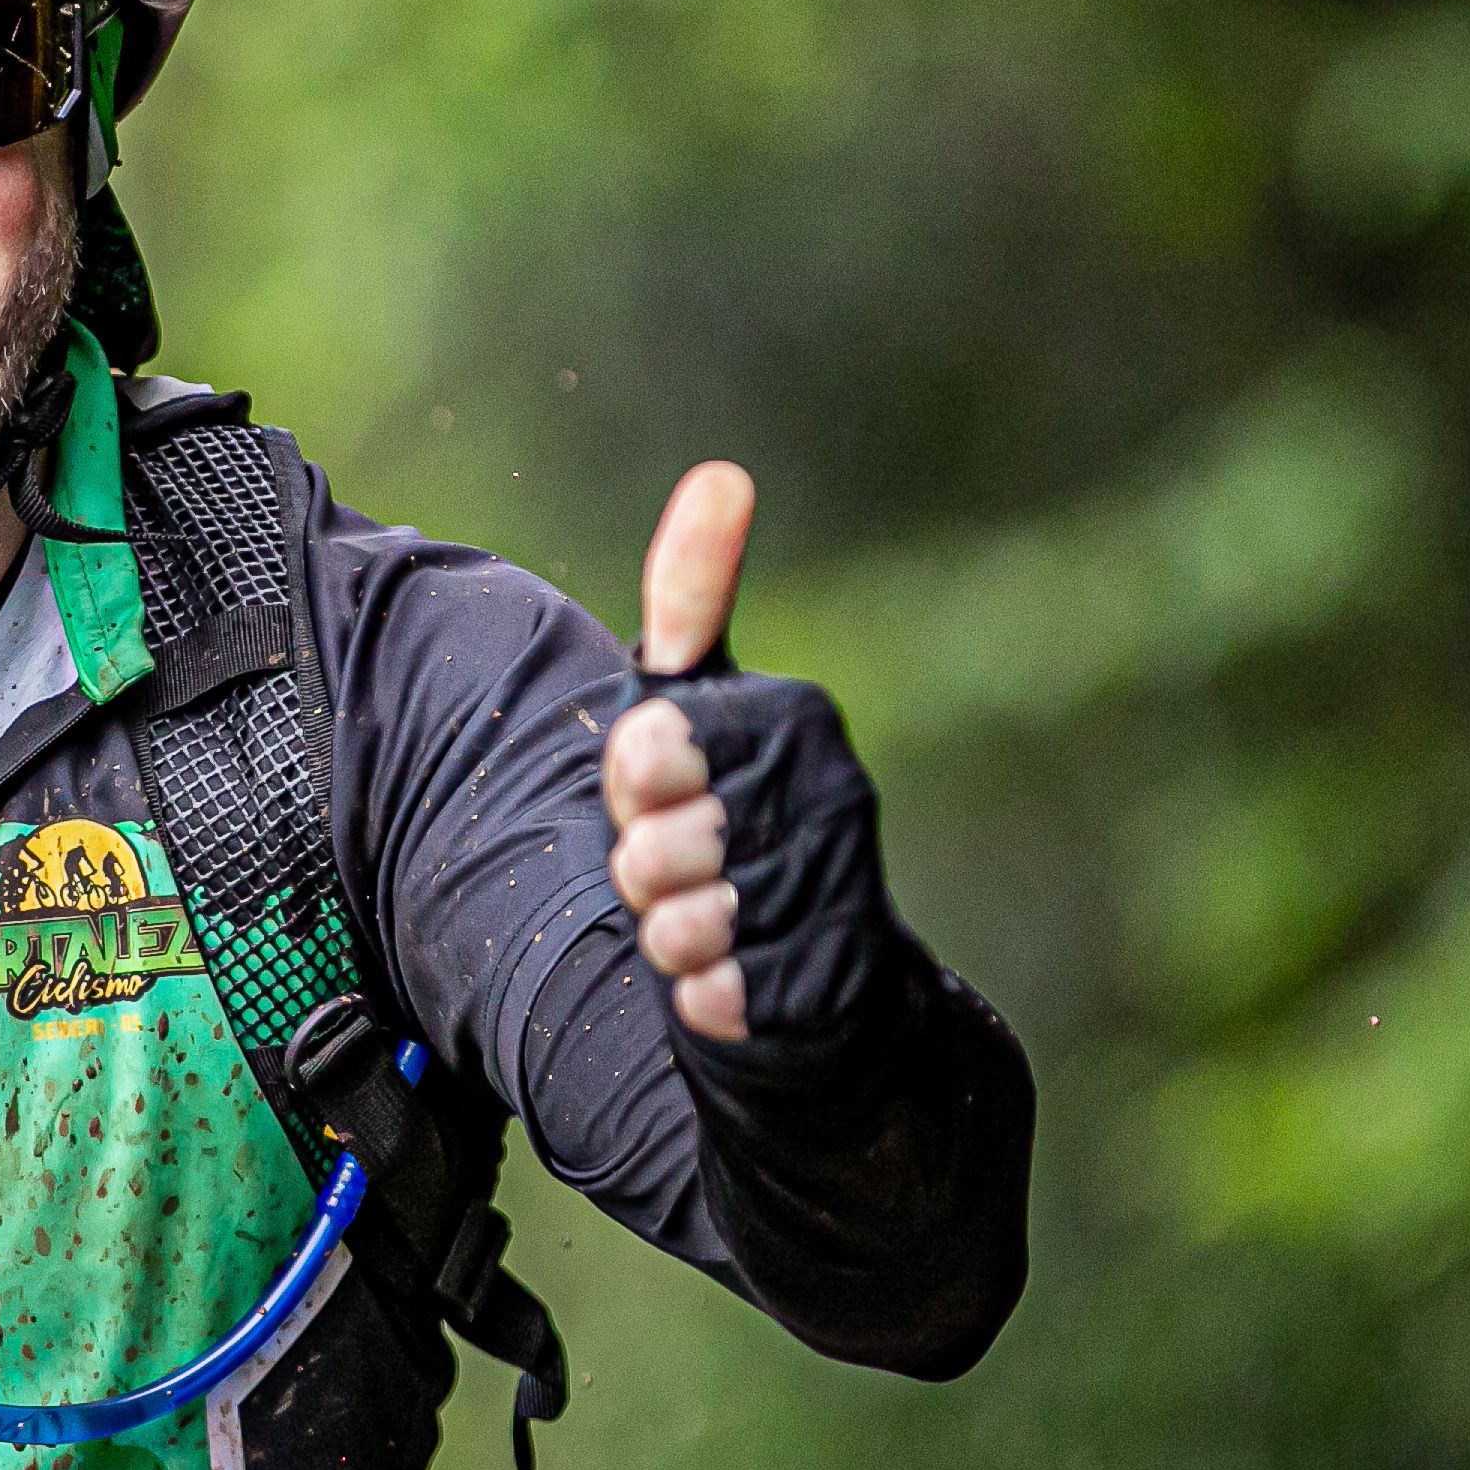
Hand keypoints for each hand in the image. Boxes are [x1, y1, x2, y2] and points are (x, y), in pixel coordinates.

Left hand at [599, 462, 899, 1057]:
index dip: (630, 784)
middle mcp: (833, 794)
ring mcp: (839, 889)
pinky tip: (733, 982)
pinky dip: (705, 997)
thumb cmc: (735, 821)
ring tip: (707, 923)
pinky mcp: (836, 981)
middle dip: (643, 867)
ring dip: (671, 935)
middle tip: (677, 867)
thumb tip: (723, 471)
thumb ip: (692, 603)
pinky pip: (716, 996)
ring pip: (683, 925)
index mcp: (794, 719)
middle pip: (653, 845)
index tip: (654, 786)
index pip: (648, 748)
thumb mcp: (703, 706)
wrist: (823, 976)